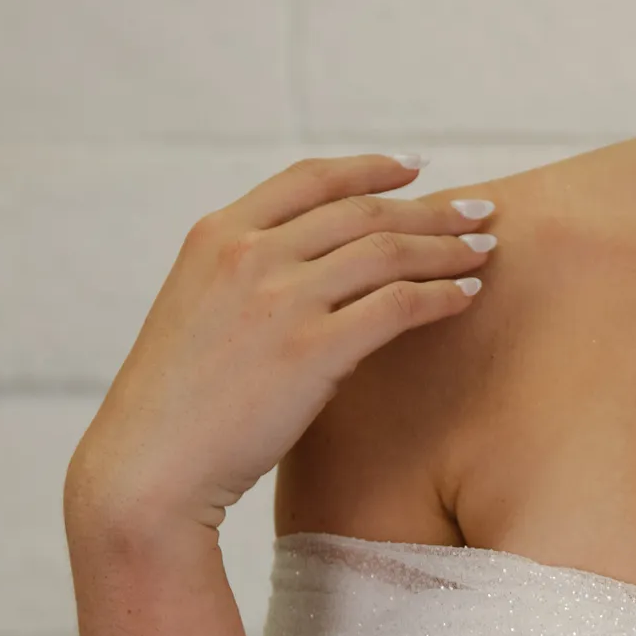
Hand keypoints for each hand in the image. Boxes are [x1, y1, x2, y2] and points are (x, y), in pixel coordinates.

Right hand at [64, 153, 492, 546]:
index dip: (369, 168)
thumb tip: (319, 270)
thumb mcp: (199, 312)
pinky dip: (440, 295)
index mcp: (217, 236)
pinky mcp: (310, 349)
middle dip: (429, 207)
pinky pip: (397, 305)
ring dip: (447, 247)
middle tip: (479, 210)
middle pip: (361, 211)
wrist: (149, 467)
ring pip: (387, 250)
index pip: (308, 179)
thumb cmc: (178, 406)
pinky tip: (466, 297)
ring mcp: (279, 299)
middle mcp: (247, 254)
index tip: (414, 168)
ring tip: (486, 251)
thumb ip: (250, 277)